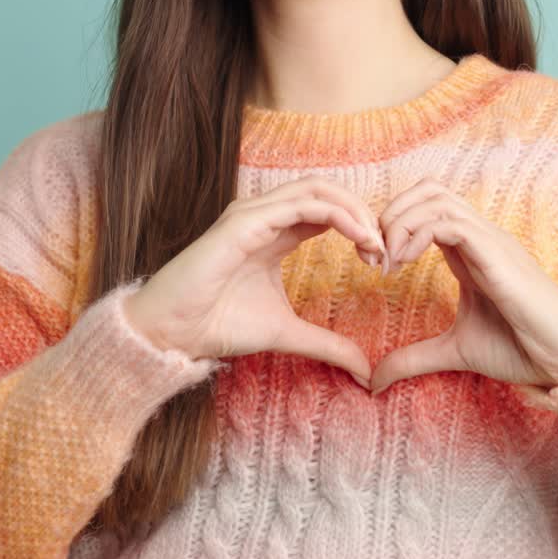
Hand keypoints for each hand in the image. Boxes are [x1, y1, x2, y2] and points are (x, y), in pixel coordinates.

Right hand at [123, 178, 382, 388]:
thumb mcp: (287, 334)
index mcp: (275, 232)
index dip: (360, 227)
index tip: (380, 260)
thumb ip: (327, 344)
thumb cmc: (218, 325)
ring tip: (375, 242)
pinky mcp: (244, 221)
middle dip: (363, 213)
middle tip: (385, 249)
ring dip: (354, 211)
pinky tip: (356, 236)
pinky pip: (300, 204)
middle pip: (328, 191)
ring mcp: (253, 213)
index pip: (327, 209)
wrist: (172, 333)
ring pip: (318, 189)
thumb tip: (365, 370)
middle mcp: (265, 214)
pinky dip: (336, 214)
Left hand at [369, 177, 557, 395]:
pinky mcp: (497, 255)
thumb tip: (375, 381)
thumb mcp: (454, 352)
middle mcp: (479, 237)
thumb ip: (413, 359)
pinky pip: (452, 223)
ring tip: (386, 261)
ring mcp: (490, 241)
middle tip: (372, 256)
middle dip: (389, 213)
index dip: (390, 224)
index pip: (424, 208)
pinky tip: (404, 264)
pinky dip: (418, 234)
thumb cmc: (522, 349)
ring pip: (436, 198)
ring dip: (399, 222)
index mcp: (468, 250)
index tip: (372, 264)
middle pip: (427, 190)